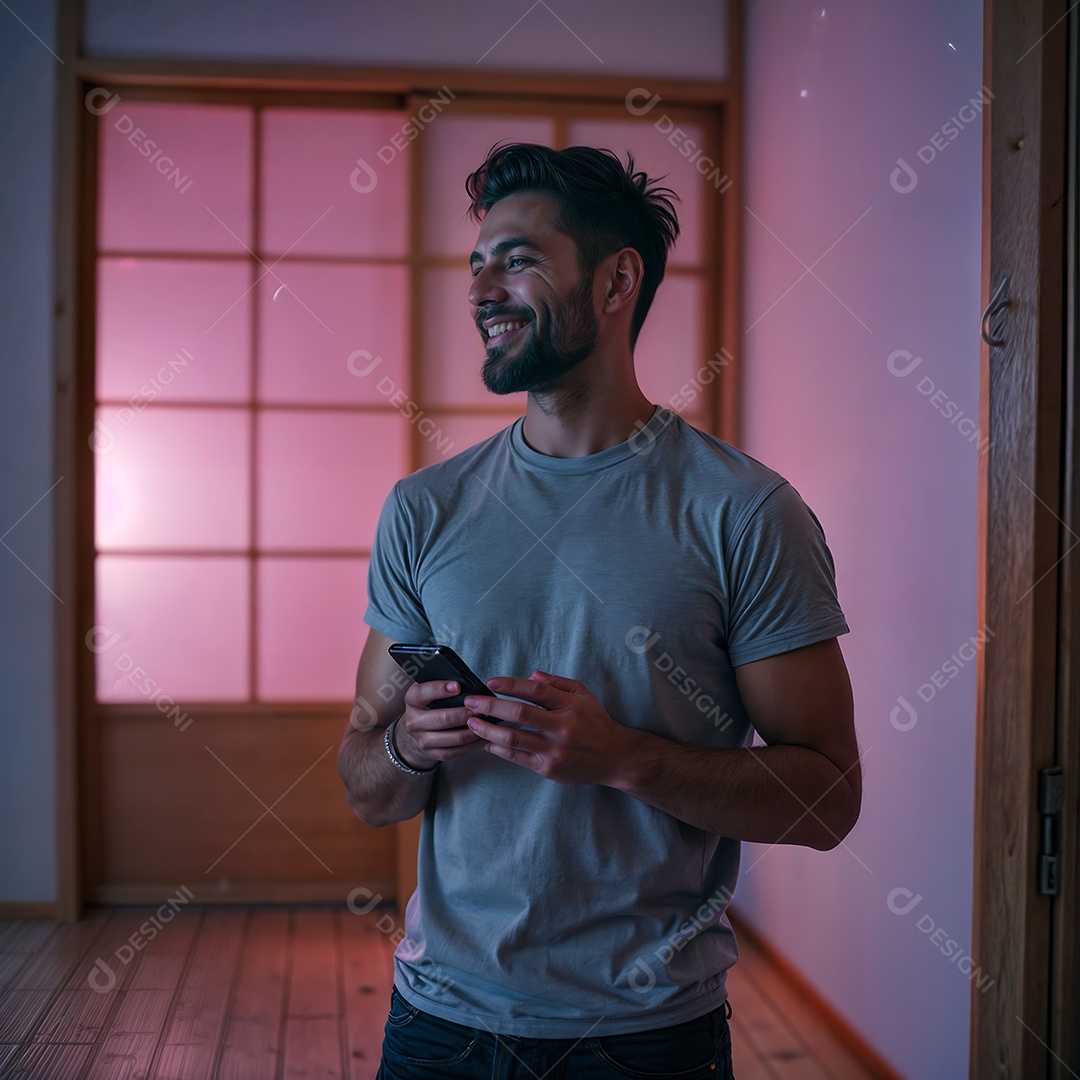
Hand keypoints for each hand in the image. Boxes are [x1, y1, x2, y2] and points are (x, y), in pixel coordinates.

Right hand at [394, 680, 485, 768]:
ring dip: (473, 730)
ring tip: (486, 722)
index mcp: (412, 701)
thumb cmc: (427, 706)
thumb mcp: (427, 691)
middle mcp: (414, 722)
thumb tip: (466, 682)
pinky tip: (483, 736)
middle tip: (481, 708)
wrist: (414, 733)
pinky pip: (457, 751)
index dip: (439, 689)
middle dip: (464, 713)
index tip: (457, 686)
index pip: (421, 693)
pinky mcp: (433, 754)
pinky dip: (473, 744)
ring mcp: (423, 740)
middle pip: (442, 719)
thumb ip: (441, 685)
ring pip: (454, 737)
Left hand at [462, 671, 636, 785]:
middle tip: (471, 701)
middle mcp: (562, 727)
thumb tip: (531, 675)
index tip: (490, 682)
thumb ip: (558, 684)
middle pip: (520, 714)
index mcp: (570, 706)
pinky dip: (498, 749)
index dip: (511, 685)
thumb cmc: (596, 723)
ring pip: (514, 739)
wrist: (615, 758)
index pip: (535, 691)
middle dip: (491, 706)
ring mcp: (554, 750)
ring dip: (488, 730)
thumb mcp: (584, 696)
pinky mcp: (549, 768)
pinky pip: (517, 757)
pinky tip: (486, 742)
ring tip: (471, 722)